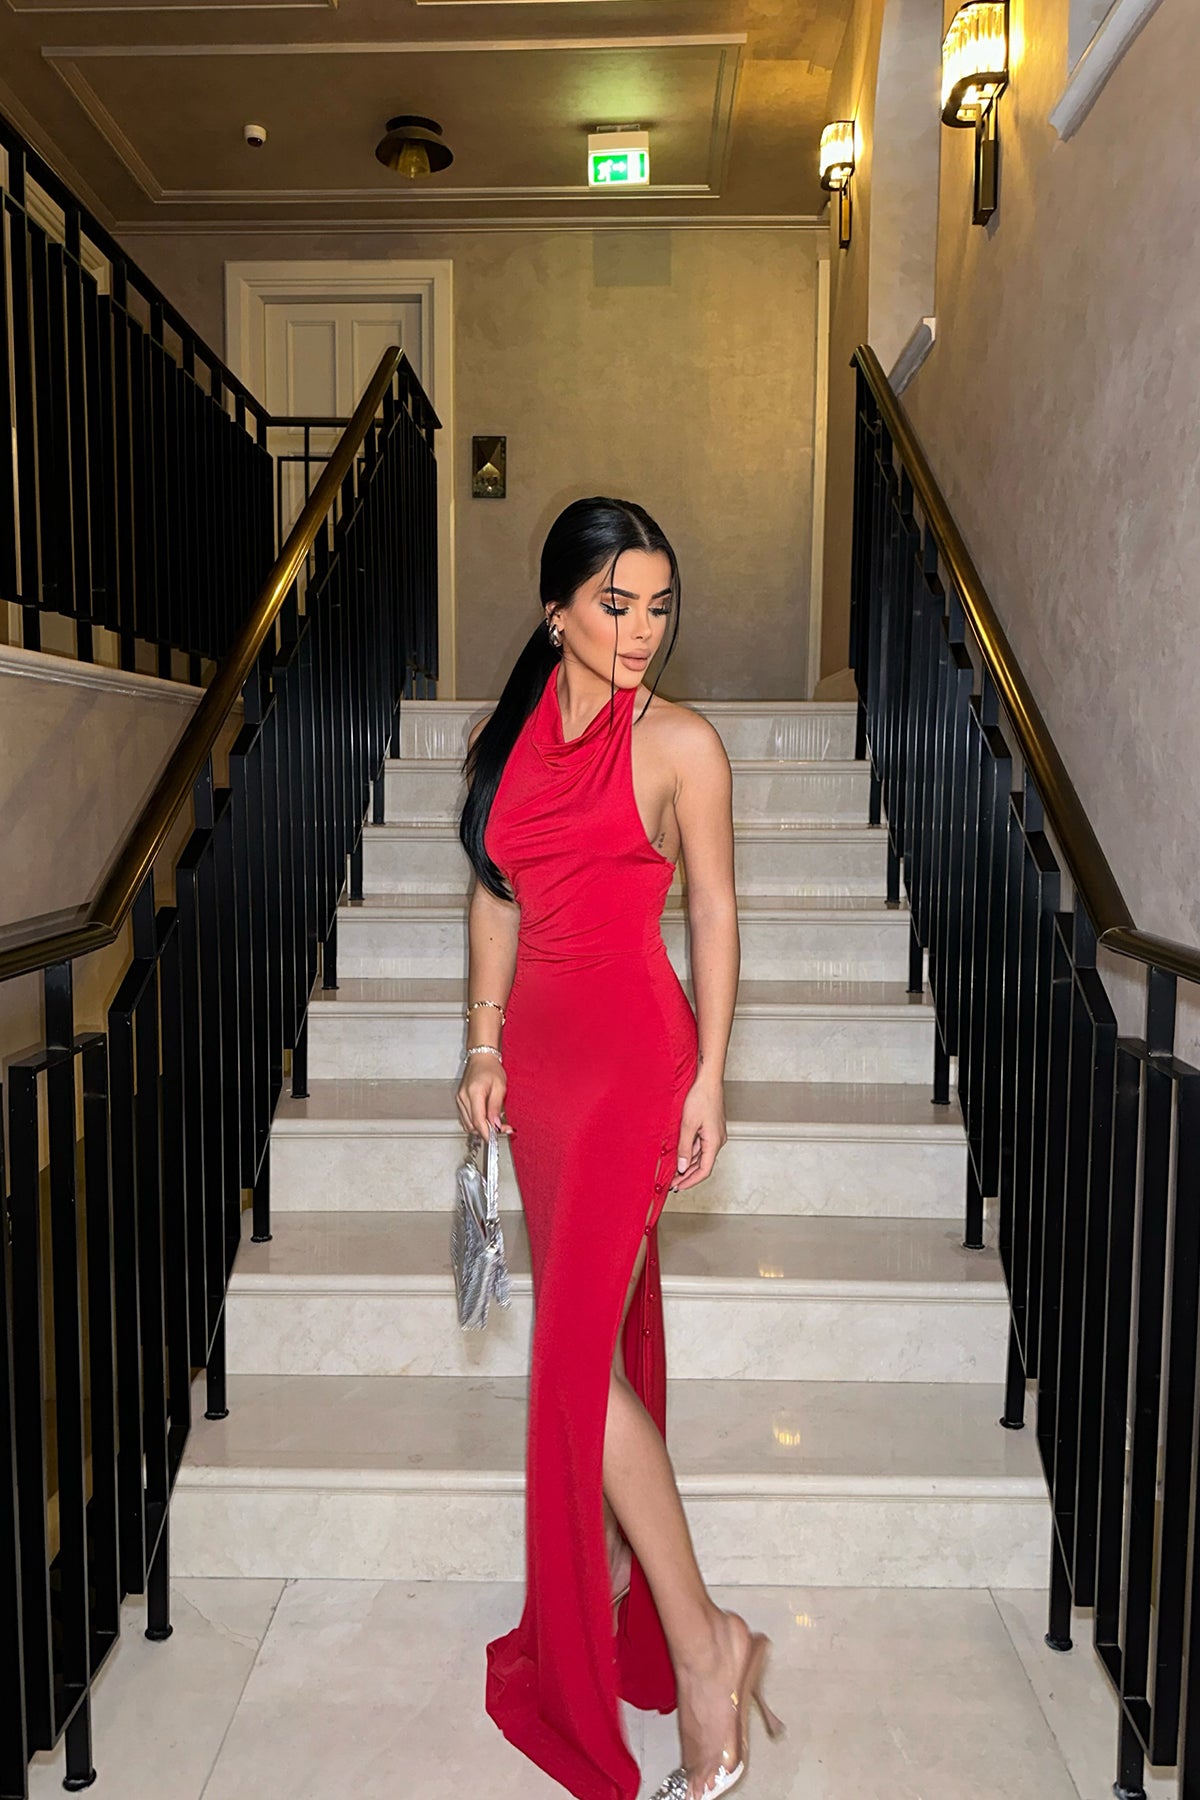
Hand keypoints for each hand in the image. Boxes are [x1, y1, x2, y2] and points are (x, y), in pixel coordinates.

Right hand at [455, 1059, 514, 1140]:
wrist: (481, 1058)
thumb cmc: (491, 1069)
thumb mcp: (500, 1087)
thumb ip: (496, 1108)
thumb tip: (495, 1125)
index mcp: (474, 1092)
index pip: (478, 1120)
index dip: (486, 1133)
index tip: (495, 1139)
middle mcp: (464, 1097)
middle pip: (472, 1125)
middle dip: (486, 1131)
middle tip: (501, 1129)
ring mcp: (460, 1100)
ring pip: (468, 1124)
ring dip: (480, 1128)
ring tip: (494, 1122)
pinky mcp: (459, 1101)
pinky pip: (466, 1118)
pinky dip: (475, 1122)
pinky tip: (485, 1119)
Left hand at [670, 1076, 726, 1190]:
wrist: (708, 1080)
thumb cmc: (701, 1098)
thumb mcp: (688, 1124)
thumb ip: (684, 1147)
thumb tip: (682, 1167)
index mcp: (715, 1142)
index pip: (704, 1170)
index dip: (690, 1181)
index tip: (678, 1186)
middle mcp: (718, 1140)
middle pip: (703, 1165)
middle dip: (687, 1175)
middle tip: (673, 1182)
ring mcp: (715, 1134)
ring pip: (701, 1156)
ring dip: (688, 1164)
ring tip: (674, 1171)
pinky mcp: (711, 1128)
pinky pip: (701, 1146)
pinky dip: (690, 1153)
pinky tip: (680, 1155)